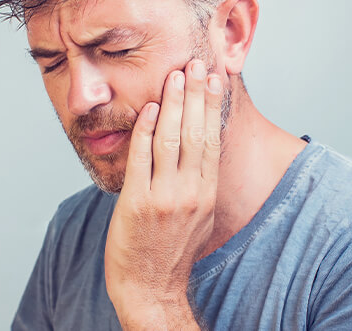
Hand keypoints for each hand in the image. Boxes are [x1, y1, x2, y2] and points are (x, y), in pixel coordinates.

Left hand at [104, 59, 223, 329]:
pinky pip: (141, 158)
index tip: (213, 78)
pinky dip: (144, 130)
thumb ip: (199, 181)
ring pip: (170, 140)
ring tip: (174, 76)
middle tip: (195, 64)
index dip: (212, 105)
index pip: (212, 139)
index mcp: (206, 193)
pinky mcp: (137, 202)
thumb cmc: (172, 250)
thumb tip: (201, 149)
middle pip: (195, 133)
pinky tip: (147, 108)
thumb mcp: (198, 216)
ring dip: (171, 104)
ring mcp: (164, 197)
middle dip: (195, 94)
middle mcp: (190, 192)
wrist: (150, 287)